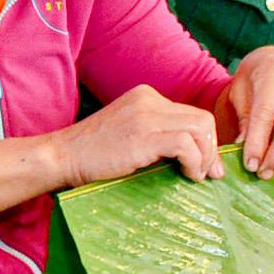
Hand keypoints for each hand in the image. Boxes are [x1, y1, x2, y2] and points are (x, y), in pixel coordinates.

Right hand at [38, 86, 221, 192]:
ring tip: (195, 176)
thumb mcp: (129, 134)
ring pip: (201, 128)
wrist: (62, 156)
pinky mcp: (143, 135)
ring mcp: (146, 115)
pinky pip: (186, 144)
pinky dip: (194, 161)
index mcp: (146, 97)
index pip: (191, 114)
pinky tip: (186, 175)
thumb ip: (156, 135)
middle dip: (212, 149)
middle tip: (209, 174)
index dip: (205, 141)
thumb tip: (193, 156)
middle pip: (202, 119)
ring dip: (205, 157)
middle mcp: (149, 100)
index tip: (206, 166)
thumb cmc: (92, 155)